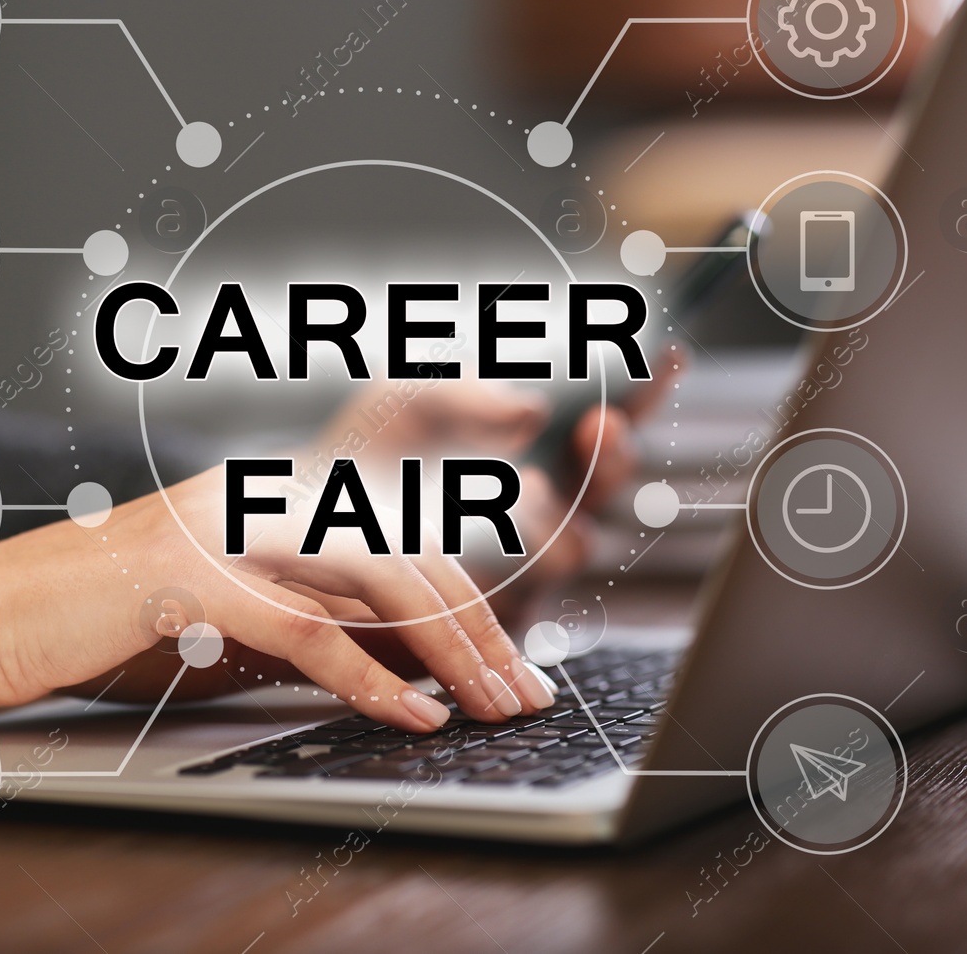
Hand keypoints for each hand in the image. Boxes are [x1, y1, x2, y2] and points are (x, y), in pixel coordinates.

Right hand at [0, 464, 559, 733]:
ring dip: (452, 649)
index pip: (399, 527)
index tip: (515, 655)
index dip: (473, 582)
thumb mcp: (217, 626)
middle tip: (527, 693)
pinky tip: (415, 718)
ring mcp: (224, 528)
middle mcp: (257, 496)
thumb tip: (395, 670)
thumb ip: (301, 628)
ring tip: (496, 706)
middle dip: (482, 627)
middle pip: (409, 550)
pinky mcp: (189, 576)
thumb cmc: (91, 628)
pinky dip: (373, 679)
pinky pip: (307, 628)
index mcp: (269, 497)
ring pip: (378, 576)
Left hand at [312, 361, 682, 616]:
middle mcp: (542, 496)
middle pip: (607, 479)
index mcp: (533, 439)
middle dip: (612, 451)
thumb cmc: (363, 454)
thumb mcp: (408, 399)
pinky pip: (525, 599)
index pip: (605, 411)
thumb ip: (467, 393)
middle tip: (597, 426)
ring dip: (554, 516)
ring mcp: (523, 555)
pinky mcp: (495, 608)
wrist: (304, 522)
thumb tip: (530, 411)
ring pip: (574, 542)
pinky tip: (484, 538)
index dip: (643, 387)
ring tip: (520, 492)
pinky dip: (509, 571)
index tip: (662, 358)